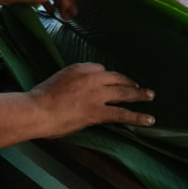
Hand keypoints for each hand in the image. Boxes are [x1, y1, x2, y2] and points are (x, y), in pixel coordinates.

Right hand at [30, 63, 154, 136]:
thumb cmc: (40, 98)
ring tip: (150, 96)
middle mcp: (92, 77)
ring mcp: (97, 94)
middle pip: (116, 78)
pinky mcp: (98, 111)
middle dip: (129, 82)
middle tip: (139, 86)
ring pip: (124, 92)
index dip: (106, 78)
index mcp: (80, 68)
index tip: (110, 83)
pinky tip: (148, 120)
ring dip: (139, 94)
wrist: (37, 110)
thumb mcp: (56, 80)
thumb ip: (71, 81)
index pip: (100, 69)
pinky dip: (137, 117)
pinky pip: (122, 113)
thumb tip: (79, 90)